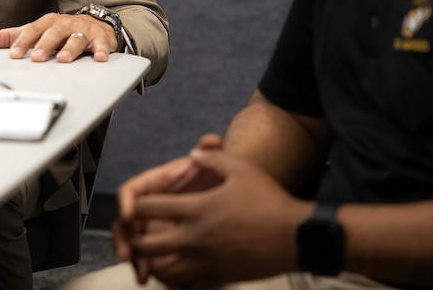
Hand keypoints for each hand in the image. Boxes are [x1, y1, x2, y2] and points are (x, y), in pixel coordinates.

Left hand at [0, 11, 117, 62]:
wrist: (94, 24)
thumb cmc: (61, 31)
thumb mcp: (36, 31)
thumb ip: (11, 36)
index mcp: (47, 23)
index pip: (33, 30)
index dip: (24, 42)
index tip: (15, 55)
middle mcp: (65, 25)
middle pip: (54, 33)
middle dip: (46, 45)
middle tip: (37, 58)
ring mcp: (83, 31)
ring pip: (76, 38)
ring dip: (70, 48)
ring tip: (64, 60)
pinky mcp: (100, 39)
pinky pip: (102, 45)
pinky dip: (101, 51)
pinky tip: (99, 58)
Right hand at [112, 134, 223, 281]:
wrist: (237, 202)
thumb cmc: (221, 182)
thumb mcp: (218, 165)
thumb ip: (211, 152)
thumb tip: (211, 141)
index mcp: (159, 186)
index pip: (132, 191)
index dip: (126, 202)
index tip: (130, 215)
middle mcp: (154, 209)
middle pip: (127, 224)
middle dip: (124, 241)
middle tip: (128, 255)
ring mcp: (159, 230)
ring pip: (138, 247)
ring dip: (138, 262)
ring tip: (146, 275)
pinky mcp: (169, 248)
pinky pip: (156, 263)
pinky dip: (158, 274)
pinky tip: (168, 283)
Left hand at [125, 147, 308, 288]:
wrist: (296, 235)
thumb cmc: (270, 201)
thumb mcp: (240, 169)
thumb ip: (211, 159)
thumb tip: (193, 155)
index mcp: (197, 209)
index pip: (150, 207)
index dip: (137, 205)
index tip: (138, 205)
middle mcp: (196, 238)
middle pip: (146, 244)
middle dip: (135, 238)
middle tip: (136, 234)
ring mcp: (206, 261)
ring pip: (163, 270)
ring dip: (153, 261)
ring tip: (153, 254)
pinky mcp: (218, 278)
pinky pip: (186, 285)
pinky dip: (176, 279)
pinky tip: (178, 271)